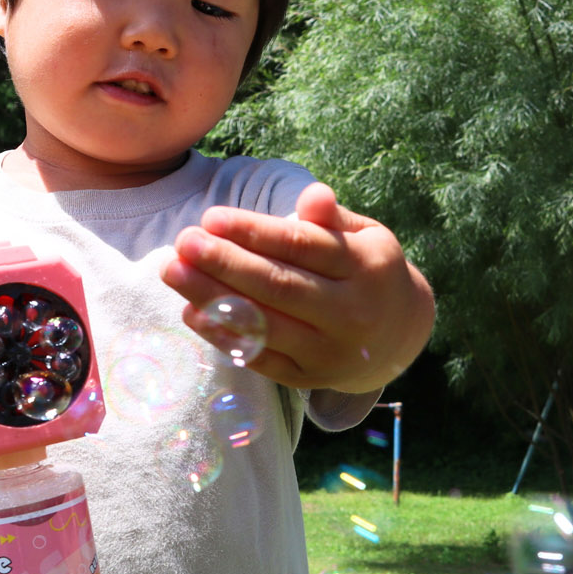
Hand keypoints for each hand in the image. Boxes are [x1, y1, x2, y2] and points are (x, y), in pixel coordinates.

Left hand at [161, 181, 434, 392]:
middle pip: (279, 286)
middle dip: (225, 263)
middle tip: (183, 242)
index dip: (254, 232)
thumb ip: (332, 219)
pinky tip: (192, 311)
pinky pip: (261, 358)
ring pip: (264, 324)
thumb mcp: (364, 237)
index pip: (302, 247)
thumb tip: (313, 195)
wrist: (399, 338)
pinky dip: (224, 337)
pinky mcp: (309, 378)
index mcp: (366, 267)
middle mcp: (351, 312)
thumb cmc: (367, 272)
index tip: (211, 217)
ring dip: (212, 298)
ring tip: (174, 271)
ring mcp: (330, 350)